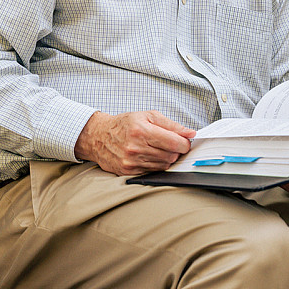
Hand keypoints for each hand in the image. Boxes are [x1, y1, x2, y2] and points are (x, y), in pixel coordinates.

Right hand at [74, 111, 195, 175]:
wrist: (98, 136)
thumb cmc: (124, 124)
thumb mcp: (147, 116)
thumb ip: (171, 124)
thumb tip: (190, 133)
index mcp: (142, 130)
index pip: (174, 142)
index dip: (184, 143)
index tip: (184, 141)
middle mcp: (136, 148)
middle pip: (171, 156)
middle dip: (175, 150)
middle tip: (169, 143)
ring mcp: (131, 162)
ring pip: (164, 165)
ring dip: (166, 158)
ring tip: (157, 148)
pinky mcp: (128, 172)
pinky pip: (153, 171)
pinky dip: (155, 164)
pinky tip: (149, 155)